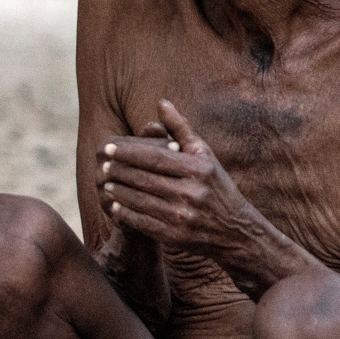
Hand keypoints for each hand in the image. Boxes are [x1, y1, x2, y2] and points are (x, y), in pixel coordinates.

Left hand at [98, 100, 266, 262]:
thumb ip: (181, 128)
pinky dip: (125, 213)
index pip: (155, 157)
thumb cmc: (215, 185)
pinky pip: (142, 222)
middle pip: (144, 178)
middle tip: (104, 164)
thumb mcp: (204, 154)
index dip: (128, 152)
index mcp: (199, 169)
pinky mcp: (175, 236)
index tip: (110, 147)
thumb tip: (161, 103)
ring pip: (140, 200)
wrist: (235, 230)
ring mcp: (183, 216)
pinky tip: (115, 204)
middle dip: (120, 171)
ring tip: (106, 182)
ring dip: (119, 191)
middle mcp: (192, 193)